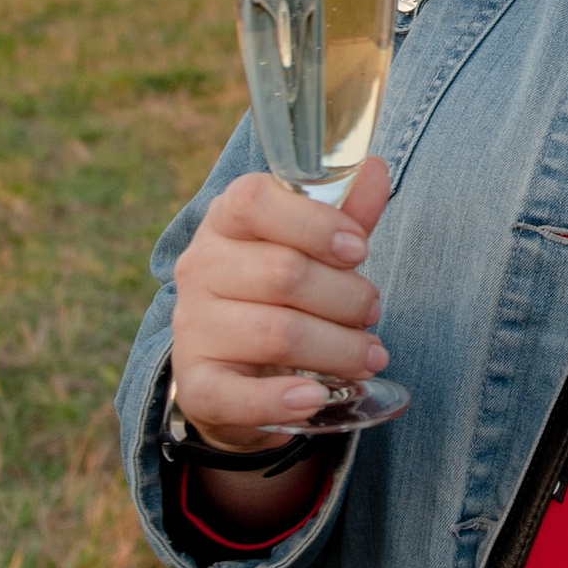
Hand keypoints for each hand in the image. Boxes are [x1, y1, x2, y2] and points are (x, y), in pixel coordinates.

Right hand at [168, 155, 392, 448]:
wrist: (236, 368)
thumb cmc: (280, 293)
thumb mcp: (312, 248)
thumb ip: (343, 213)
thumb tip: (375, 168)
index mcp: (225, 221)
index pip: (255, 200)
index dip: (315, 223)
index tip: (359, 250)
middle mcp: (200, 268)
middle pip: (283, 273)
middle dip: (347, 296)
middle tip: (374, 312)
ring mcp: (193, 328)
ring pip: (276, 333)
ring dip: (339, 349)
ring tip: (369, 357)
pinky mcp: (196, 385)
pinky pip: (237, 395)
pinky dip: (281, 399)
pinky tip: (315, 398)